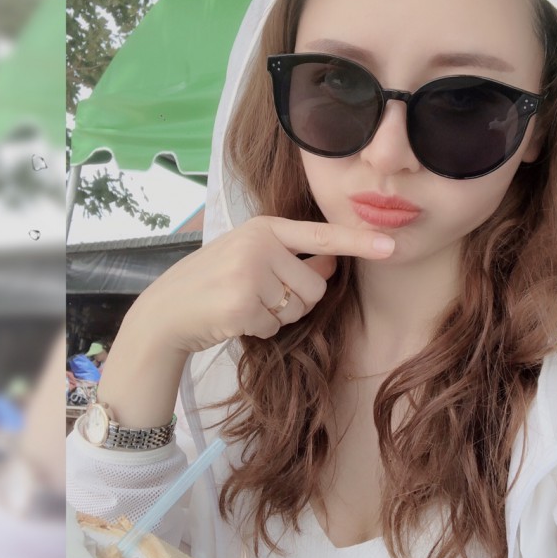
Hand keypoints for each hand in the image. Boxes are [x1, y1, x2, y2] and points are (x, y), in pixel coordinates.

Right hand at [130, 216, 395, 354]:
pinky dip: (260, 330)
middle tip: (263, 297)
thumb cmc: (213, 281)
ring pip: (298, 309)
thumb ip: (290, 255)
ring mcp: (248, 272)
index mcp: (265, 227)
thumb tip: (333, 264)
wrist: (165, 309)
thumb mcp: (250, 254)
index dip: (358, 241)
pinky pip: (275, 327)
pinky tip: (234, 317)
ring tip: (246, 304)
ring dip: (278, 316)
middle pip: (316, 286)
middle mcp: (259, 244)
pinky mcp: (240, 304)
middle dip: (297, 301)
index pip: (321, 235)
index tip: (391, 245)